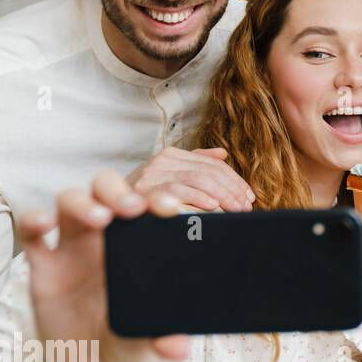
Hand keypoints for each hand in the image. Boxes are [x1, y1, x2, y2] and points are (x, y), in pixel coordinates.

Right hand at [17, 171, 189, 361]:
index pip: (148, 207)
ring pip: (71, 201)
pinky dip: (34, 220)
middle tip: (134, 208)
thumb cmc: (127, 337)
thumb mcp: (146, 340)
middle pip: (107, 190)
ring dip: (84, 202)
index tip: (170, 208)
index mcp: (140, 245)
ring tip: (101, 218)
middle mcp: (106, 238)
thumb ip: (162, 340)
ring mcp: (73, 247)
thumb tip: (179, 348)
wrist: (89, 361)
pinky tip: (44, 222)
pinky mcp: (44, 265)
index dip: (158, 198)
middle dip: (119, 191)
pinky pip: (32, 233)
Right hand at [126, 146, 254, 212]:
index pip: (212, 165)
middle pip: (208, 171)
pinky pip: (177, 191)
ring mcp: (151, 175)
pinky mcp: (143, 191)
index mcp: (172, 155)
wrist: (112, 209)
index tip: (249, 197)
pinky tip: (213, 207)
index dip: (235, 180)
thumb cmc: (146, 196)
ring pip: (197, 179)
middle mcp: (161, 161)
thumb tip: (222, 153)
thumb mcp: (171, 177)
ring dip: (221, 195)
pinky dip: (198, 198)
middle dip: (232, 190)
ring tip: (235, 208)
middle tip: (246, 206)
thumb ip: (196, 163)